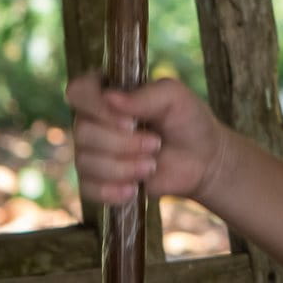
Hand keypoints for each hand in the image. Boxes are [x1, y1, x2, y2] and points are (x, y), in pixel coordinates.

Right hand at [65, 74, 226, 204]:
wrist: (203, 161)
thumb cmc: (188, 122)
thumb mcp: (176, 98)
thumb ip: (146, 94)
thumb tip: (110, 98)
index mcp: (107, 94)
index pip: (78, 92)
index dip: (96, 106)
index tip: (129, 121)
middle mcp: (92, 121)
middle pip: (82, 132)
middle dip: (123, 143)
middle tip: (156, 143)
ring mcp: (92, 152)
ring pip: (85, 162)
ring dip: (123, 167)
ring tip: (152, 165)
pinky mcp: (97, 181)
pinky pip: (88, 189)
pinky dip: (112, 191)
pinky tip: (134, 189)